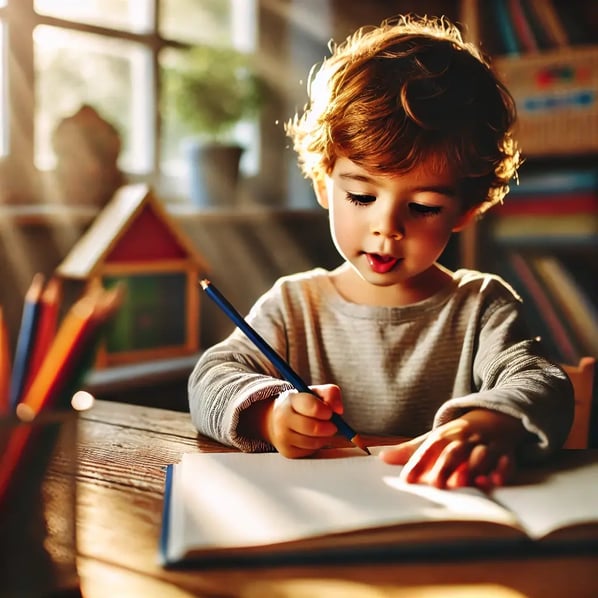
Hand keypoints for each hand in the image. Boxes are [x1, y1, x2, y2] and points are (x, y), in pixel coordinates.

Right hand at [263, 384, 343, 457]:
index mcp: (291, 399)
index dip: (326, 411)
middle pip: (313, 428)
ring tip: (323, 431)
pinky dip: (316, 445)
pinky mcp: (287, 451)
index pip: (312, 406)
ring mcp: (282, 436)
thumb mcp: (315, 393)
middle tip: (333, 426)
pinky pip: (310, 451)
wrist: (277, 419)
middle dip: (329, 428)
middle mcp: (283, 417)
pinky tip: (313, 438)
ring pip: (313, 442)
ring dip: (324, 438)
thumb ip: (331, 394)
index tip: (330, 413)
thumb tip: (339, 410)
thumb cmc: (302, 405)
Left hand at [379, 410, 524, 489]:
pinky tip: (496, 481)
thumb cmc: (460, 434)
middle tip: (436, 484)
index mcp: (446, 435)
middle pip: (454, 452)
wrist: (496, 415)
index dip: (417, 463)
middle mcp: (465, 439)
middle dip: (445, 466)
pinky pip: (506, 462)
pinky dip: (502, 471)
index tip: (406, 480)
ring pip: (481, 455)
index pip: (429, 449)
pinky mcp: (506, 452)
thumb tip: (382, 457)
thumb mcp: (435, 438)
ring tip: (465, 482)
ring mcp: (487, 444)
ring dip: (474, 468)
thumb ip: (411, 450)